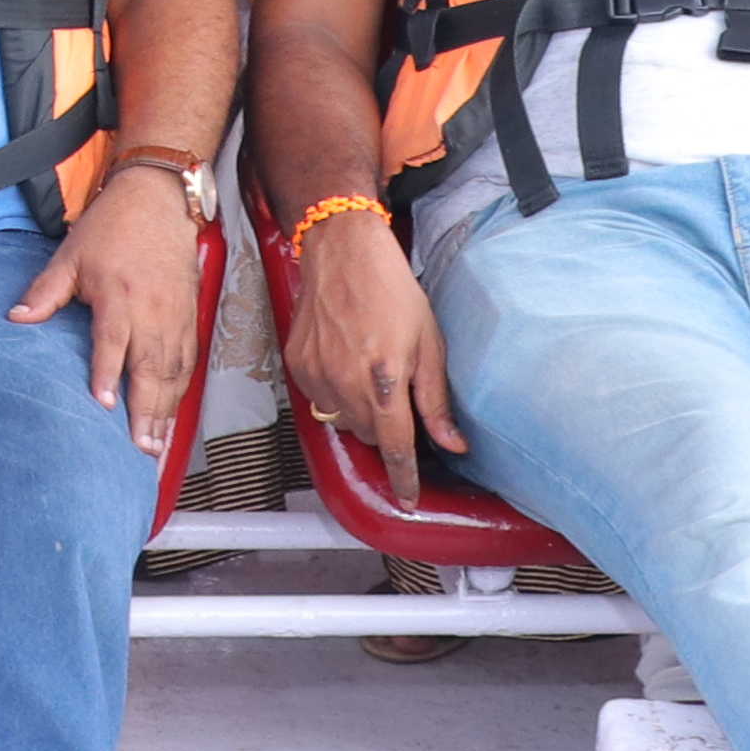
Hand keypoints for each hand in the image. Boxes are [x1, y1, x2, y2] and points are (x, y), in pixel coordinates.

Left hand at [14, 160, 207, 457]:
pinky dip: (181, 391)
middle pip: (151, 366)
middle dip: (146, 411)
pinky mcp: (190, 315)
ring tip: (156, 444)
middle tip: (140, 448)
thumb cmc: (111, 228)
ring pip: (174, 370)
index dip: (108, 373)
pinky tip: (172, 415)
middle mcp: (151, 308)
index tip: (104, 406)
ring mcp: (175, 314)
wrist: (158, 199)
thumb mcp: (70, 254)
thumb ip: (45, 292)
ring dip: (166, 410)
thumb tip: (16, 318)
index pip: (113, 341)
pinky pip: (188, 360)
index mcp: (118, 293)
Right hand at [279, 203, 453, 494]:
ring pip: (343, 420)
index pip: (395, 447)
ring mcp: (317, 375)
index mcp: (385, 379)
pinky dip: (335, 392)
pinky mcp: (298, 364)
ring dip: (360, 411)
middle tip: (397, 393)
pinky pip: (320, 399)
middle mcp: (346, 382)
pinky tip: (347, 360)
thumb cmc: (392, 289)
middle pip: (370, 435)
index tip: (408, 499)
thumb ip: (436, 399)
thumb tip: (452, 443)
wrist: (342, 251)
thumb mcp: (429, 341)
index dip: (404, 478)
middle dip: (387, 427)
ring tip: (370, 371)